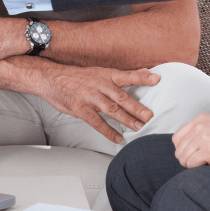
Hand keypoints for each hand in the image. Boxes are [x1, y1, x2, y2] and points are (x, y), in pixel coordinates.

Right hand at [37, 63, 160, 143]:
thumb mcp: (99, 72)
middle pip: (121, 97)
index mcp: (106, 75)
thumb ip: (122, 76)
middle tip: (149, 116)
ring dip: (126, 120)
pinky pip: (97, 122)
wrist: (52, 79)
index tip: (156, 79)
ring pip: (111, 110)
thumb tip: (146, 73)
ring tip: (139, 128)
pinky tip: (118, 138)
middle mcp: (99, 85)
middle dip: (137, 107)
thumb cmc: (79, 77)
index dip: (141, 77)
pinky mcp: (81, 109)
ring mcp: (90, 98)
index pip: (127, 76)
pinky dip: (108, 131)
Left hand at [171, 113, 209, 168]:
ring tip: (209, 164)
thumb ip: (200, 133)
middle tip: (203, 163)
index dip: (184, 151)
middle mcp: (199, 126)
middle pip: (179, 150)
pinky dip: (199, 169)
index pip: (177, 139)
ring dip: (193, 166)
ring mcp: (204, 137)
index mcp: (200, 119)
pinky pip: (192, 164)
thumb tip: (183, 150)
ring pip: (183, 159)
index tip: (196, 156)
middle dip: (188, 160)